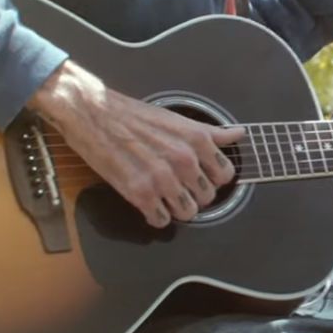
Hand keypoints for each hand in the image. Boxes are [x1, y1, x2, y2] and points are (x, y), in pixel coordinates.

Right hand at [28, 61, 243, 227]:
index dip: (213, 178)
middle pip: (207, 198)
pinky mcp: (139, 193)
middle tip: (178, 186)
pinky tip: (148, 202)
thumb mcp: (179, 119)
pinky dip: (155, 215)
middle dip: (194, 194)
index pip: (225, 176)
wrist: (93, 112)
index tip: (201, 177)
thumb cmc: (134, 115)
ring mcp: (162, 178)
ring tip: (163, 195)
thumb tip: (239, 134)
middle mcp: (183, 160)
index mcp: (196, 141)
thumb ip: (211, 132)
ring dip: (176, 208)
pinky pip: (160, 220)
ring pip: (187, 213)